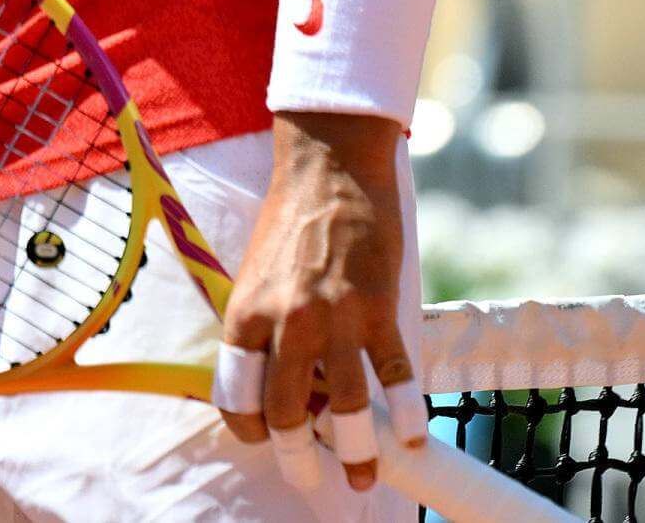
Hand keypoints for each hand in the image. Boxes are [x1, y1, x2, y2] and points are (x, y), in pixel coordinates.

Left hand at [218, 111, 418, 491]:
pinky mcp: (379, 308)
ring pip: (344, 406)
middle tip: (311, 476)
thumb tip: (281, 382)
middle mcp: (286, 322)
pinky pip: (393, 376)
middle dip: (299, 456)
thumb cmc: (291, 219)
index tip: (263, 440)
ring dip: (357, 451)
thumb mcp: (257, 274)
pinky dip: (403, 414)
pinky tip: (409, 437)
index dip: (248, 428)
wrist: (330, 167)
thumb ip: (264, 327)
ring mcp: (335, 317)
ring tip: (365, 476)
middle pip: (287, 412)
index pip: (236, 393)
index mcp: (246, 313)